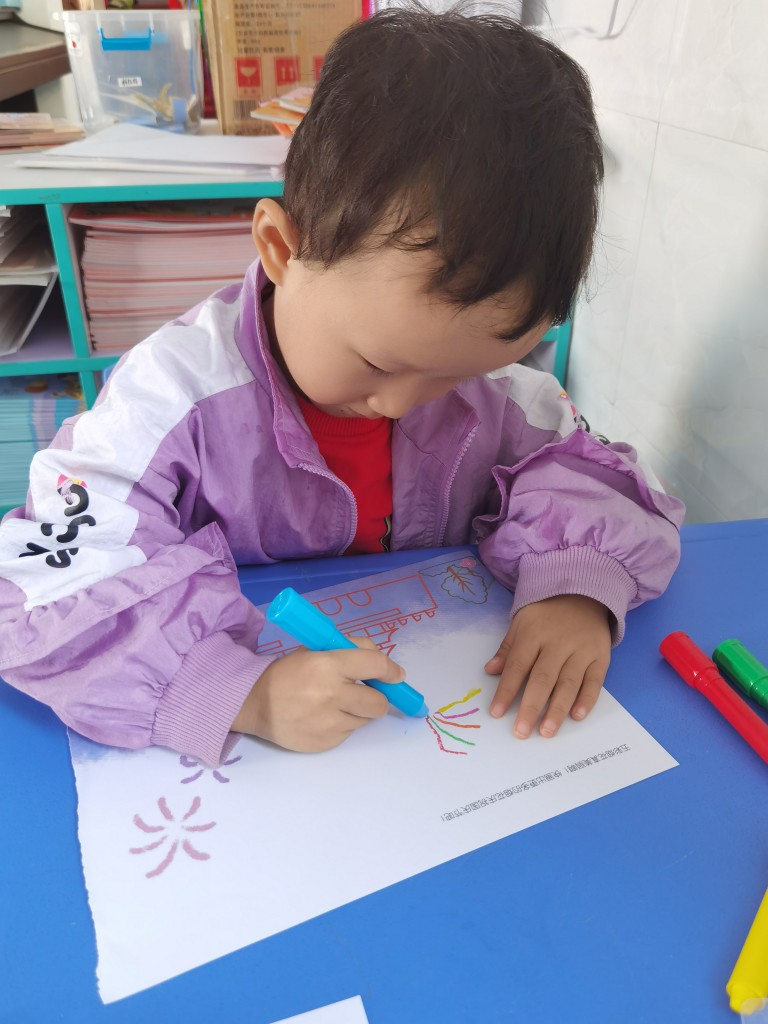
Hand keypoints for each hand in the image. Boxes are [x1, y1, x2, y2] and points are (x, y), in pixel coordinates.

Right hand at [232, 638, 401, 751]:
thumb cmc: (289, 673)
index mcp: (328, 665)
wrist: (255, 704)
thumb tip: (383, 663)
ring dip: (358, 711)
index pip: (375, 665)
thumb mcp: (316, 650)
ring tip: (335, 704)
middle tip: (366, 693)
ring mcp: (329, 722)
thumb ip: (351, 649)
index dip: (391, 671)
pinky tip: (323, 717)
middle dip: (378, 697)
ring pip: (365, 719)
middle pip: (379, 702)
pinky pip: (348, 733)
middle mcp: (332, 694)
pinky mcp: (325, 742)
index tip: (397, 676)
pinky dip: (343, 724)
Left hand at [485, 595, 610, 738]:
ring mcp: (581, 650)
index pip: (517, 666)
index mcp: (534, 633)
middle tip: (521, 732)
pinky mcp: (601, 656)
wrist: (584, 592)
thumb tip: (490, 671)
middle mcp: (558, 643)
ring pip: (568, 684)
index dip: (506, 690)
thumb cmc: (547, 613)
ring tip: (547, 732)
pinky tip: (577, 716)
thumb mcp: (522, 622)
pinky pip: (594, 681)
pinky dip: (587, 700)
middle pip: (543, 679)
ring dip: (557, 710)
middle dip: (531, 707)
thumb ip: (508, 648)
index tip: (496, 712)